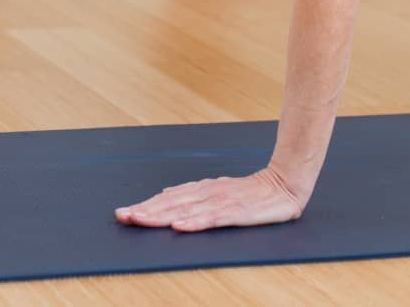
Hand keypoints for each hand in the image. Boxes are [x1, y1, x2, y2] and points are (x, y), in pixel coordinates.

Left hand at [115, 167, 305, 231]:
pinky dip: (195, 223)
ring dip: (163, 216)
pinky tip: (180, 227)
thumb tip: (166, 192)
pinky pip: (213, 219)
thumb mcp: (220, 189)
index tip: (124, 213)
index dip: (146, 205)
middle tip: (124, 217)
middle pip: (173, 203)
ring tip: (141, 221)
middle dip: (147, 211)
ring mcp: (223, 202)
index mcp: (203, 189)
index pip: (169, 198)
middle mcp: (209, 193)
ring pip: (187, 211)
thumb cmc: (252, 191)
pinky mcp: (238, 213)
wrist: (286, 184)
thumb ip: (194, 193)